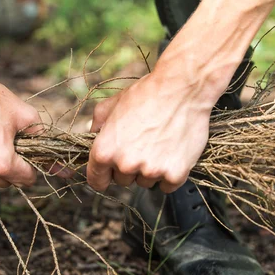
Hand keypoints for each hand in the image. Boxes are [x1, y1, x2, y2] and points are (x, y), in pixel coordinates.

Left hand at [87, 69, 221, 193]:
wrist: (183, 88)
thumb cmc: (147, 94)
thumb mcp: (112, 105)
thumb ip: (97, 124)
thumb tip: (92, 136)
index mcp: (104, 151)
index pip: (97, 181)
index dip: (103, 176)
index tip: (110, 173)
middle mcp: (126, 165)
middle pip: (123, 181)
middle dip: (130, 168)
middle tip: (142, 146)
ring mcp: (151, 171)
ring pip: (146, 183)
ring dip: (151, 170)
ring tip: (160, 144)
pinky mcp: (175, 174)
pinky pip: (167, 185)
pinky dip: (170, 174)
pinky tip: (173, 153)